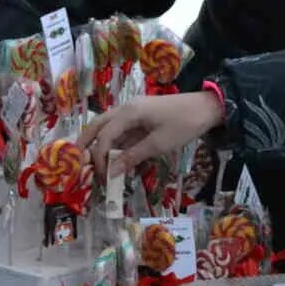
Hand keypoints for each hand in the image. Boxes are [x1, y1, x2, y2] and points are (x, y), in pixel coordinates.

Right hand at [85, 90, 224, 178]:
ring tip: (94, 163)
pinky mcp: (143, 116)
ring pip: (110, 127)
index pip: (104, 136)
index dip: (99, 157)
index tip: (100, 177)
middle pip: (99, 125)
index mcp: (128, 112)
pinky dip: (118, 144)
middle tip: (78, 161)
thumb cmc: (183, 124)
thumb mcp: (158, 144)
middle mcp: (126, 109)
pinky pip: (124, 130)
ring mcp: (134, 111)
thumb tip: (111, 172)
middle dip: (87, 143)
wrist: (207, 108)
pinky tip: (118, 159)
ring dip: (102, 144)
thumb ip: (132, 157)